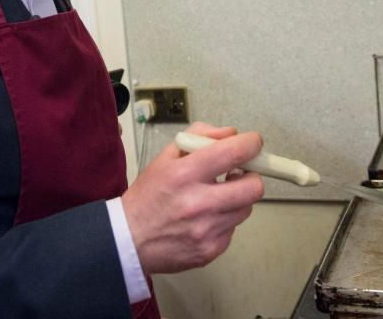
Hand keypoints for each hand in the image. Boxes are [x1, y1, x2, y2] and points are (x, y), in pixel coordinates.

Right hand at [121, 122, 264, 273]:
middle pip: (253, 187)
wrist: (129, 239)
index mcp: (185, 174)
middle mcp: (198, 202)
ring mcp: (206, 230)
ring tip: (216, 197)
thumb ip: (199, 137)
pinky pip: (233, 230)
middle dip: (251, 176)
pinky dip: (224, 221)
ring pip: (246, 208)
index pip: (233, 153)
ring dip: (237, 200)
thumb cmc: (148, 196)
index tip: (252, 143)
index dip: (251, 144)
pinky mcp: (210, 250)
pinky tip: (205, 219)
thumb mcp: (166, 157)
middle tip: (239, 174)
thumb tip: (231, 134)